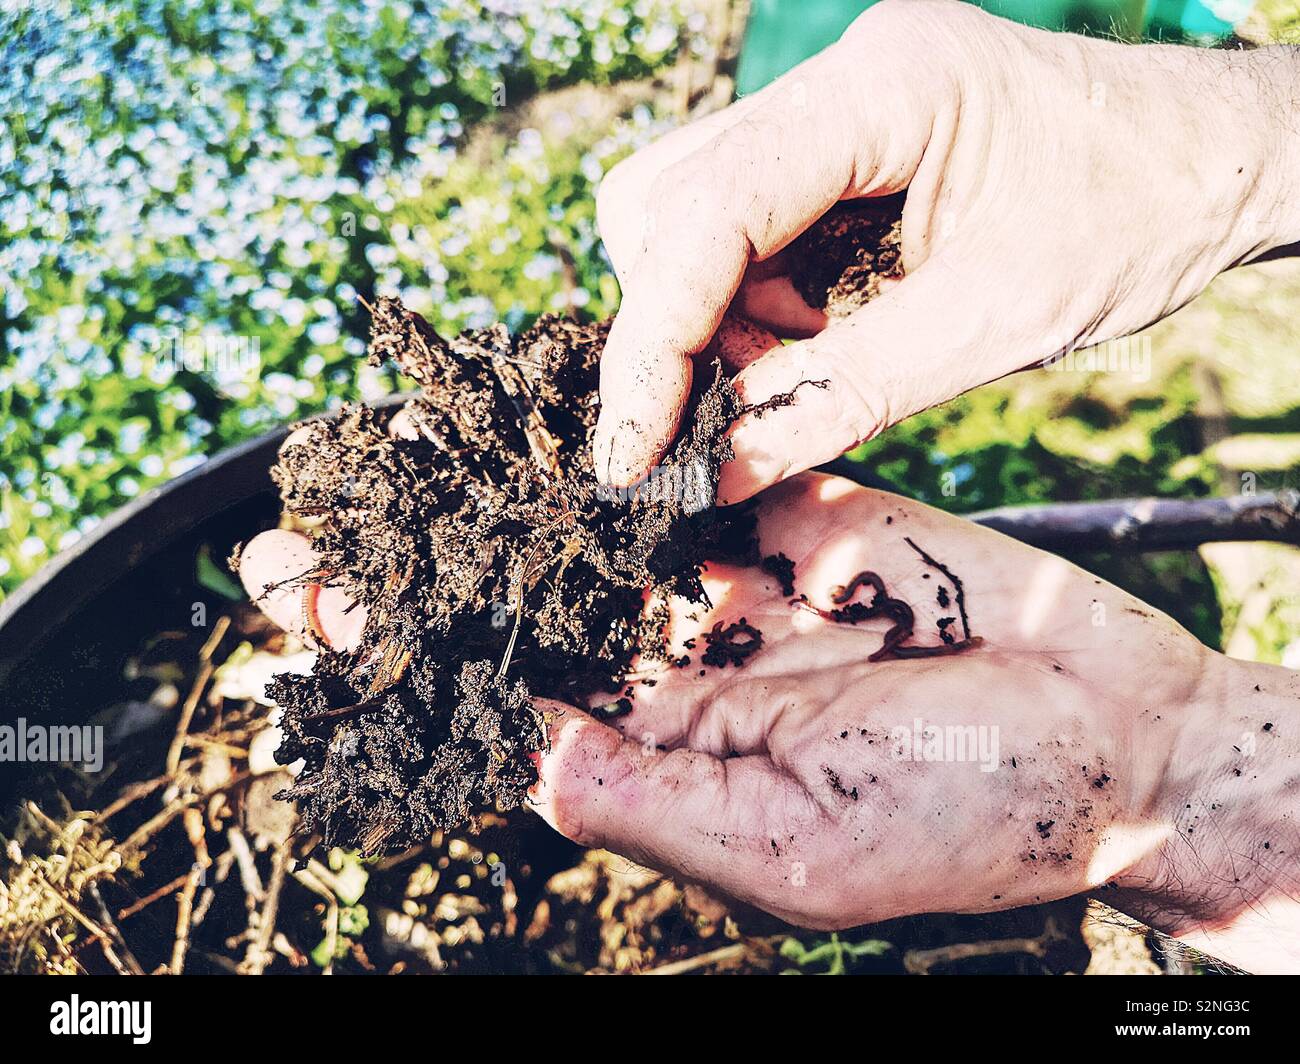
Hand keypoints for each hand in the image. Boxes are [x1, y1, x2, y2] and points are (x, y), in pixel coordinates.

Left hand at [241, 471, 1299, 972]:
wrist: (1111, 739)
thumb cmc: (971, 823)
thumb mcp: (803, 846)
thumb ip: (658, 801)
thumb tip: (526, 774)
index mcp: (664, 759)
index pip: (502, 705)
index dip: (401, 662)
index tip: (298, 616)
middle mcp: (683, 670)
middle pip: (523, 608)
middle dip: (418, 567)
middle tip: (307, 522)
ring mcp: (739, 588)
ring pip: (593, 525)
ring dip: (496, 486)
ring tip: (396, 440)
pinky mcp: (799, 513)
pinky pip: (697, 464)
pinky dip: (626, 430)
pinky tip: (542, 394)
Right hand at [591, 0, 1299, 499]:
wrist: (1219, 161)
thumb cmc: (1139, 221)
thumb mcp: (992, 325)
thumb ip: (842, 397)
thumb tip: (718, 470)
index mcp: (881, 89)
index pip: (707, 211)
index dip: (653, 341)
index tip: (630, 449)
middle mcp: (839, 79)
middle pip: (668, 202)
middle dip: (678, 327)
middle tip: (729, 415)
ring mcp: (836, 104)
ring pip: (690, 214)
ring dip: (714, 318)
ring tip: (799, 373)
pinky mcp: (841, 141)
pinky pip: (744, 226)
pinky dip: (753, 303)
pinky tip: (816, 339)